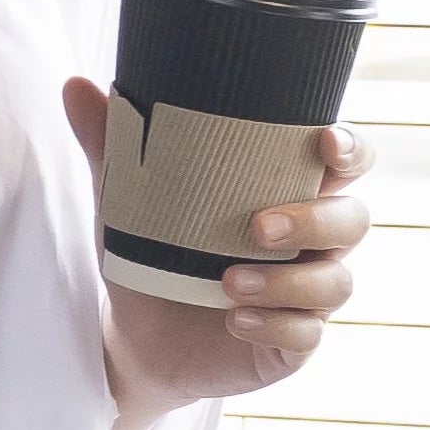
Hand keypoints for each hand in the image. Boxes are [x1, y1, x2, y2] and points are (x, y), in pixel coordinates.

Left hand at [60, 75, 373, 429]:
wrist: (133, 340)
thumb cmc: (150, 258)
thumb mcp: (127, 203)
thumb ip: (112, 145)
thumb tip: (76, 85)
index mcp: (288, 193)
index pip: (347, 162)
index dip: (351, 149)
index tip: (325, 142)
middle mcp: (311, 242)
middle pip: (353, 220)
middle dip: (314, 220)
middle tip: (257, 226)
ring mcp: (307, 295)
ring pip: (335, 282)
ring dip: (287, 281)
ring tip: (228, 283)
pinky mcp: (291, 344)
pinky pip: (306, 335)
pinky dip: (273, 326)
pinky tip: (234, 321)